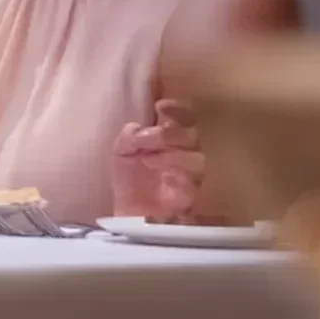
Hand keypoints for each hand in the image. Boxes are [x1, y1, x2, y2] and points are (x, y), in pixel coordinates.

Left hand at [112, 99, 205, 222]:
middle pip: (192, 135)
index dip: (177, 108)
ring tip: (149, 160)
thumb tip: (138, 127)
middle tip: (153, 138)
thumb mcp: (122, 151)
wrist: (131, 212)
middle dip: (172, 134)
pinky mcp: (191, 197)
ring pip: (198, 159)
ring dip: (173, 156)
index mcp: (170, 137)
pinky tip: (164, 177)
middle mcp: (185, 153)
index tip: (161, 106)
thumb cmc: (129, 177)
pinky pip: (192, 185)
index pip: (184, 116)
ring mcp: (191, 175)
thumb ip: (130, 135)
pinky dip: (178, 177)